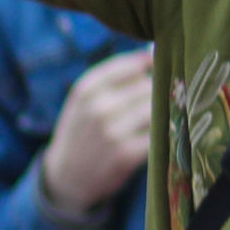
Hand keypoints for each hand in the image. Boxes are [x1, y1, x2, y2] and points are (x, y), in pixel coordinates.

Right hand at [39, 49, 154, 212]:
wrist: (66, 175)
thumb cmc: (81, 129)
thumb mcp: (83, 99)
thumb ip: (113, 76)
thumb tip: (152, 54)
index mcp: (85, 90)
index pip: (130, 65)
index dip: (149, 64)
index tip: (156, 67)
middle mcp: (98, 108)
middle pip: (148, 86)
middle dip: (158, 89)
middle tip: (162, 94)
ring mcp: (113, 132)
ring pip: (155, 108)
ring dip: (162, 109)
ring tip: (161, 112)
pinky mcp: (127, 154)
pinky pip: (157, 133)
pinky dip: (162, 131)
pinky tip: (159, 131)